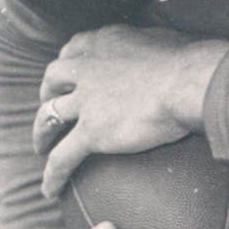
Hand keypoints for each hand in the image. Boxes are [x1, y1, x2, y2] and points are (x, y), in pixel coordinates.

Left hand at [35, 29, 228, 197]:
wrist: (187, 81)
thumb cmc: (188, 59)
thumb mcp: (161, 38)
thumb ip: (148, 45)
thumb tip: (160, 52)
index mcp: (102, 43)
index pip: (73, 49)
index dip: (69, 63)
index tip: (70, 74)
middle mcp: (86, 68)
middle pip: (52, 80)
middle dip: (48, 93)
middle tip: (51, 106)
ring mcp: (85, 101)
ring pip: (48, 117)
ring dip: (42, 132)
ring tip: (41, 146)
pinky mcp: (92, 132)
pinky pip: (63, 156)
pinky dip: (53, 174)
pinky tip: (49, 190)